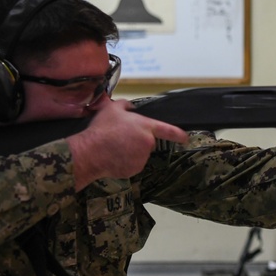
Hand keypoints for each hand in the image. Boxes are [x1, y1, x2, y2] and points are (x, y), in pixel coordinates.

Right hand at [67, 97, 187, 189]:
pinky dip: (125, 161)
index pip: (169, 131)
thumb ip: (127, 105)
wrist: (89, 152)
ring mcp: (141, 159)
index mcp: (146, 127)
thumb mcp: (113, 108)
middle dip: (138, 139)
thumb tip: (132, 109)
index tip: (185, 138)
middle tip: (120, 136)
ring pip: (140, 153)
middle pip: (148, 141)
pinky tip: (113, 156)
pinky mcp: (133, 170)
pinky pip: (132, 164)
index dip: (179, 134)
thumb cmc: (102, 129)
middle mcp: (148, 144)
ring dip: (131, 150)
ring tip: (114, 146)